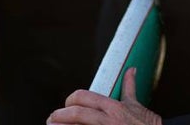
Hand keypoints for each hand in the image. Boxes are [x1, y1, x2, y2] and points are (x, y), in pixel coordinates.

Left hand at [47, 67, 161, 124]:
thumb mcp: (138, 106)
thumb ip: (130, 88)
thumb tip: (131, 70)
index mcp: (114, 107)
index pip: (84, 97)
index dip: (71, 100)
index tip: (66, 105)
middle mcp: (108, 119)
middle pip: (77, 112)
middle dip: (60, 115)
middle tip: (51, 118)